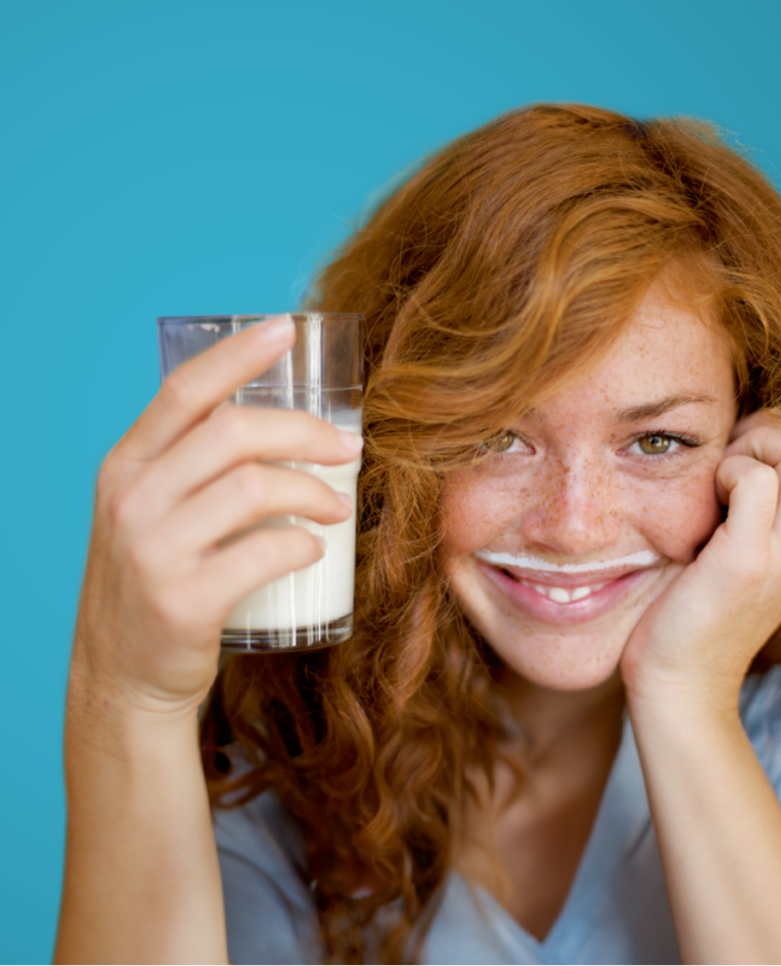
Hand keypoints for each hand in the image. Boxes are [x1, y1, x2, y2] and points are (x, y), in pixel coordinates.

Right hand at [70, 316, 361, 719]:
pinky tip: (314, 548)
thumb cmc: (155, 584)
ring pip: (254, 488)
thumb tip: (278, 426)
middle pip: (234, 433)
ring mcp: (152, 551)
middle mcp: (132, 499)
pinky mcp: (182, 601)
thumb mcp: (150, 514)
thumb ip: (191, 468)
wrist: (122, 678)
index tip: (287, 329)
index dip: (239, 354)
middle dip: (305, 432)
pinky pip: (264, 552)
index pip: (185, 390)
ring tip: (337, 506)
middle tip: (348, 449)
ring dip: (313, 491)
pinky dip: (303, 543)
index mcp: (127, 466)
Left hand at [620, 409, 780, 711]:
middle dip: (769, 431)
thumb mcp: (733, 552)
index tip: (729, 460)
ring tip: (716, 482)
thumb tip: (731, 449)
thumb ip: (748, 509)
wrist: (679, 686)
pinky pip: (758, 480)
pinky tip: (705, 502)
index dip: (776, 437)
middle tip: (723, 462)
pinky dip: (729, 471)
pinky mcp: (751, 561)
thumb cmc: (690, 613)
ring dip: (752, 447)